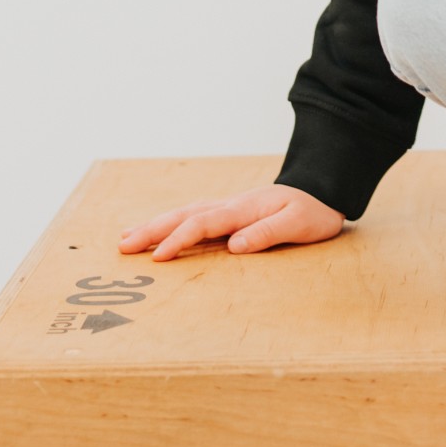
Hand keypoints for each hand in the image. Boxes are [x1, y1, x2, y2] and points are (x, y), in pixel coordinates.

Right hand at [117, 184, 344, 260]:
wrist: (323, 189)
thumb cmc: (312, 211)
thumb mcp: (298, 225)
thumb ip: (267, 233)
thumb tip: (234, 245)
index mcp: (243, 209)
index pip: (203, 224)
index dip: (179, 240)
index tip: (157, 257)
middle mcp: (231, 205)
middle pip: (185, 216)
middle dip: (153, 229)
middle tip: (123, 245)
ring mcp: (229, 206)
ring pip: (185, 213)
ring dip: (157, 224)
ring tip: (128, 236)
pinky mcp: (231, 212)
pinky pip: (195, 215)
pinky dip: (173, 222)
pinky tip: (161, 228)